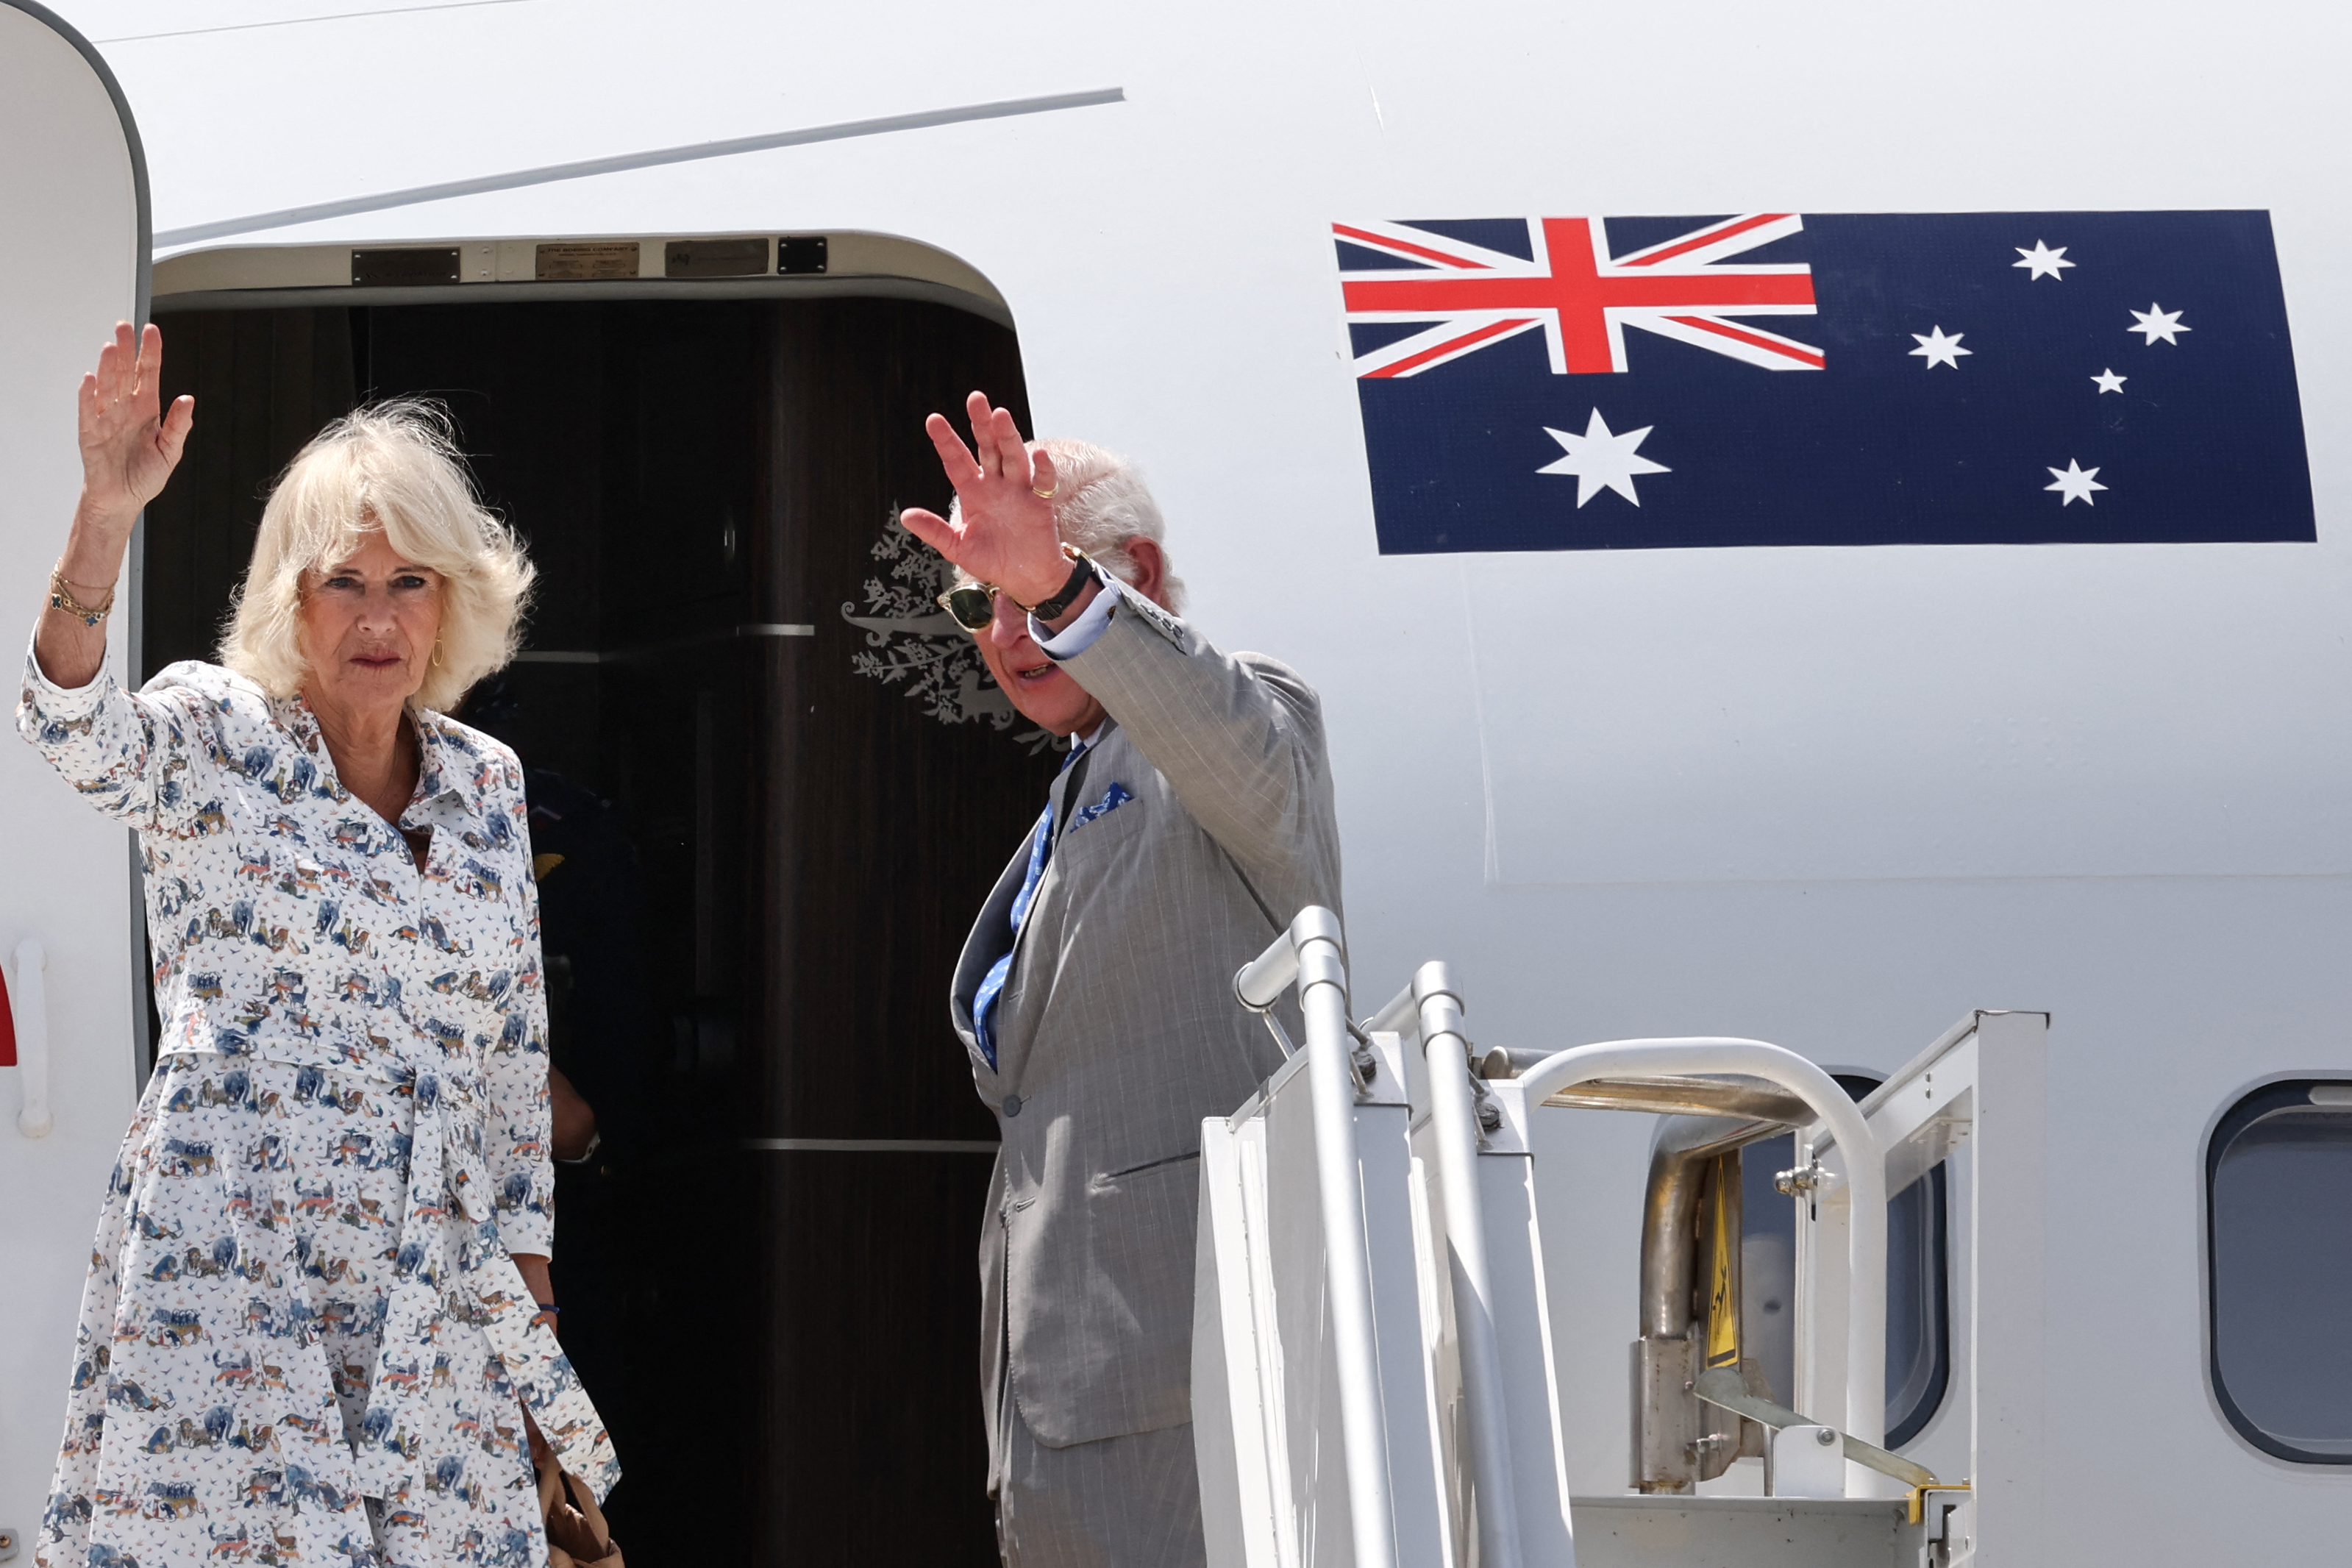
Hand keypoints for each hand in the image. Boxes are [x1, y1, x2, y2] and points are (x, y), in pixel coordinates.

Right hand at [77, 322, 192, 531]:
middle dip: (126, 349)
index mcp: (147, 410)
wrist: (122, 499)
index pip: (148, 374)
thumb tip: (188, 399)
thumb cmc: (145, 475)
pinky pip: (88, 410)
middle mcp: (125, 408)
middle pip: (124, 372)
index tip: (151, 330)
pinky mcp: (89, 432)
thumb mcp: (170, 451)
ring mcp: (106, 418)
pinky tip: (90, 379)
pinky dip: (88, 395)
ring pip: (106, 386)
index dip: (150, 352)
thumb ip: (179, 426)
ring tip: (112, 347)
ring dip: (107, 367)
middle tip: (125, 326)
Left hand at [898, 392, 1066, 606]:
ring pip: (1013, 457)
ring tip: (1000, 415)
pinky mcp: (1041, 503)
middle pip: (988, 448)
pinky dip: (1043, 469)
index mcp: (973, 492)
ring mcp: (1019, 491)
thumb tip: (906, 516)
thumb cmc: (992, 560)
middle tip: (975, 399)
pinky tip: (1039, 456)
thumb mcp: (958, 548)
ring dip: (1007, 437)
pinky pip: (1043, 483)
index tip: (933, 420)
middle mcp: (996, 485)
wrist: (1025, 579)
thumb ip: (935, 530)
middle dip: (981, 424)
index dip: (946, 441)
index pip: (957, 461)